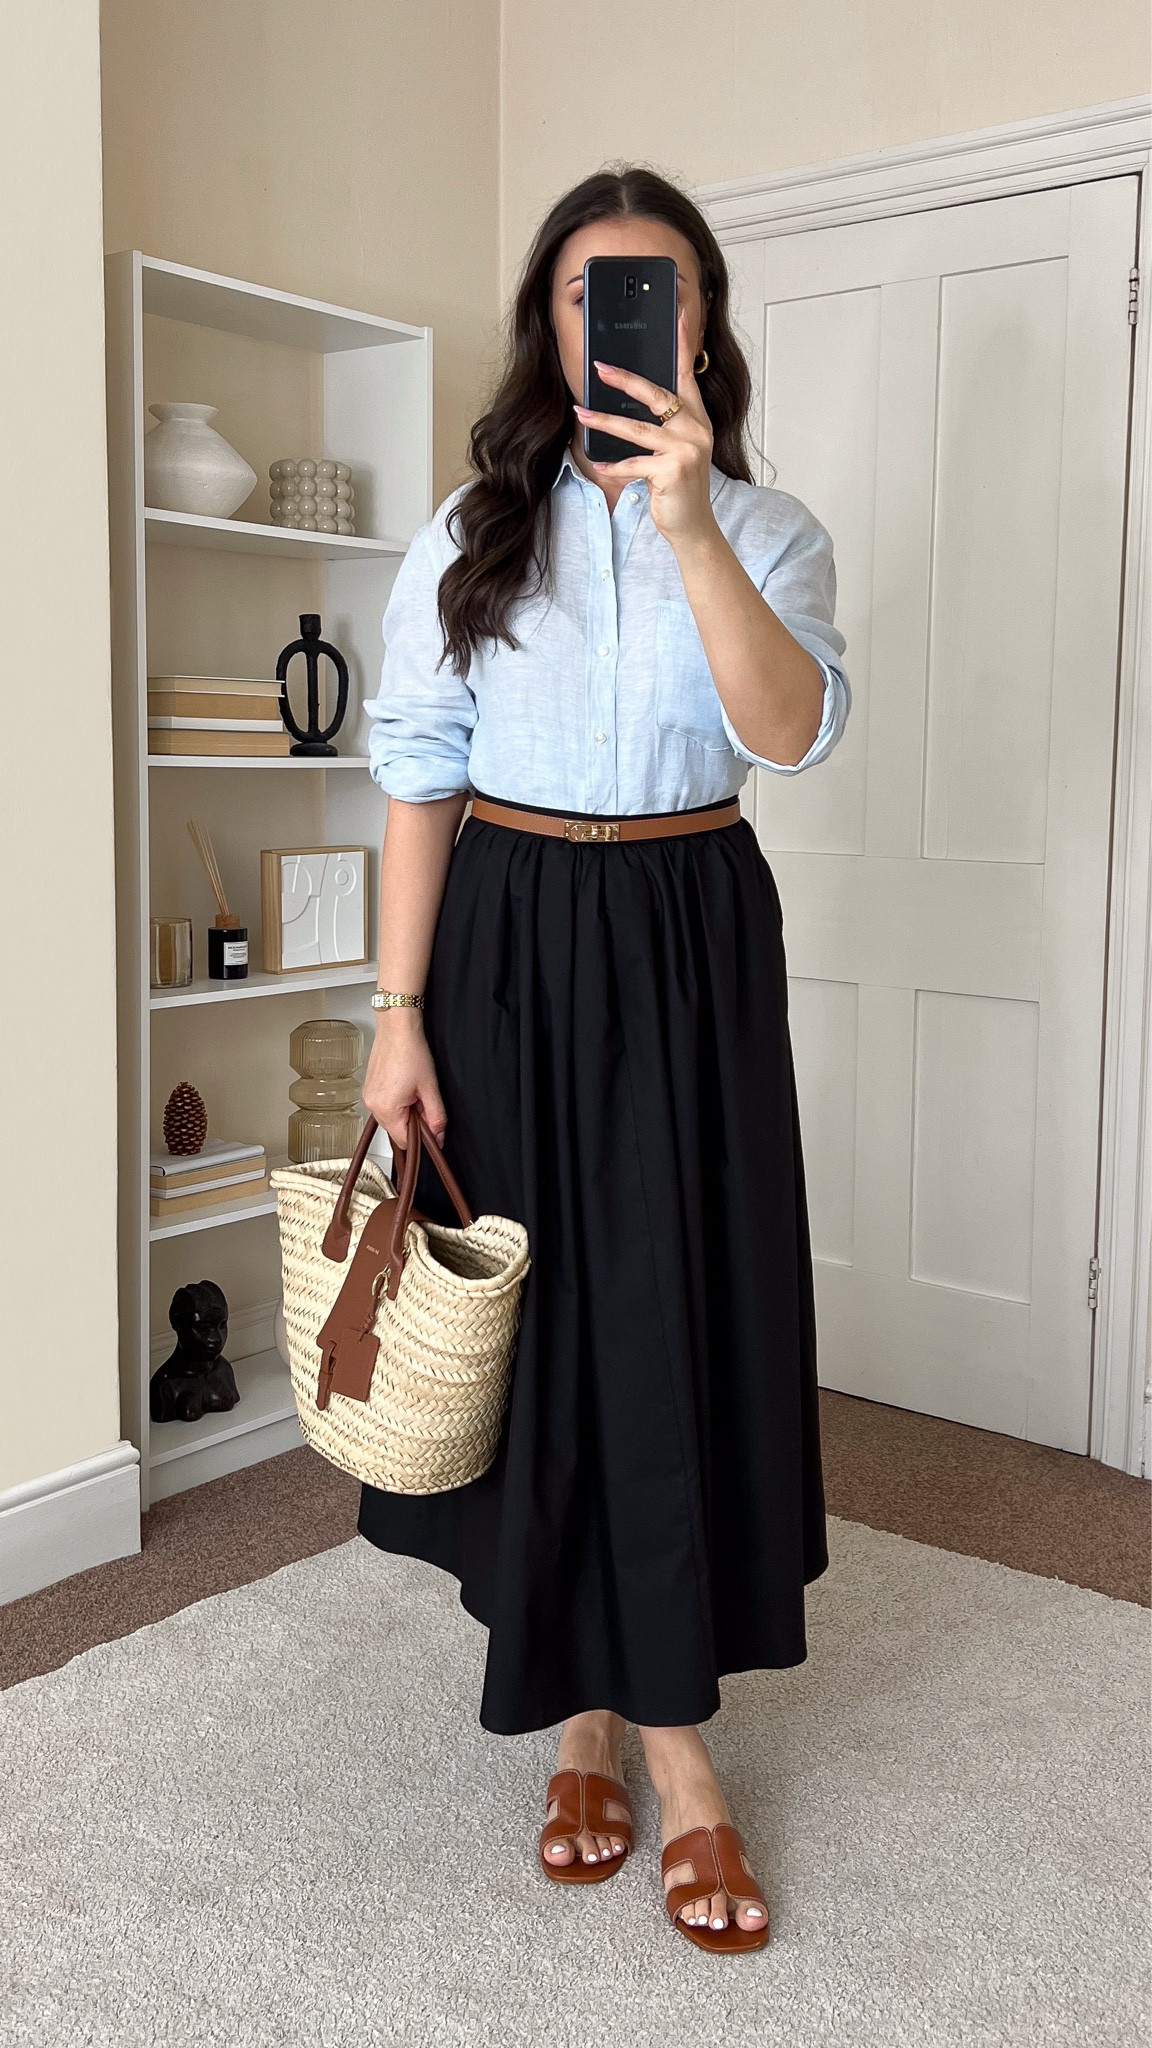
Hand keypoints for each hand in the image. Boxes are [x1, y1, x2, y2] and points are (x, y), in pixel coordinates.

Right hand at [361, 1012, 447, 1153]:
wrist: (396, 1027)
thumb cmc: (410, 1051)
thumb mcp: (430, 1088)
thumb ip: (436, 1117)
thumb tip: (438, 1137)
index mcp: (386, 1109)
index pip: (404, 1141)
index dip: (421, 1136)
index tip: (431, 1125)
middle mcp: (372, 1106)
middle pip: (397, 1131)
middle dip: (413, 1121)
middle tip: (423, 1099)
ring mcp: (368, 1097)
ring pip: (391, 1119)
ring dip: (405, 1111)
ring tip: (413, 1089)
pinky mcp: (368, 1089)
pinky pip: (384, 1106)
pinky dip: (396, 1102)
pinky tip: (404, 1085)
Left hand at [572, 307, 715, 548]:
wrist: (693, 526)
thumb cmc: (679, 487)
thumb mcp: (675, 451)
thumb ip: (662, 428)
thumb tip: (630, 404)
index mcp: (697, 420)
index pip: (688, 376)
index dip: (683, 346)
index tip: (679, 316)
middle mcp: (695, 430)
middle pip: (657, 395)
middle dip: (626, 379)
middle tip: (599, 367)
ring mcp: (686, 450)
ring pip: (637, 428)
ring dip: (605, 420)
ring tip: (581, 412)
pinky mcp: (672, 471)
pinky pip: (633, 463)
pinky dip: (614, 465)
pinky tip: (600, 465)